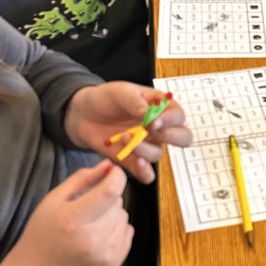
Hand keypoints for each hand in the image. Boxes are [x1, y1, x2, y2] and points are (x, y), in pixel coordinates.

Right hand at [0, 161, 132, 265]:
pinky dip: (117, 229)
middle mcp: (92, 240)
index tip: (113, 171)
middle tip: (88, 206)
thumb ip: (82, 179)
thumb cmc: (43, 233)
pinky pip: (128, 232)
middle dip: (108, 197)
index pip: (110, 191)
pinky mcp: (114, 264)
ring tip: (91, 223)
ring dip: (112, 214)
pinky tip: (98, 235)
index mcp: (73, 220)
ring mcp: (105, 255)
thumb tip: (109, 165)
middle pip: (118, 203)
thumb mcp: (53, 199)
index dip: (116, 176)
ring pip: (124, 216)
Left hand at [64, 82, 192, 184]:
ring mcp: (146, 145)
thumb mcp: (120, 92)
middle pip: (183, 137)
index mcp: (160, 108)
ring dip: (144, 148)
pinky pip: (146, 173)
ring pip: (158, 154)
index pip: (178, 115)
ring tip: (125, 138)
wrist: (82, 114)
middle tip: (154, 132)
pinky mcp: (132, 160)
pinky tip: (137, 163)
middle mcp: (157, 128)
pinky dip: (145, 172)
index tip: (155, 122)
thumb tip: (151, 116)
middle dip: (173, 137)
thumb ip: (137, 103)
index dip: (172, 120)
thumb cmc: (105, 99)